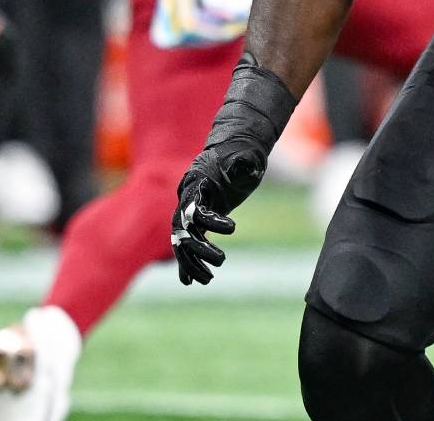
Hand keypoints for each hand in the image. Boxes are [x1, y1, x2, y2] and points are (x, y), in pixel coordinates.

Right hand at [170, 141, 268, 284]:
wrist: (232, 151)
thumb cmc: (241, 154)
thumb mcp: (246, 157)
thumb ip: (245, 162)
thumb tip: (250, 165)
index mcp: (196, 183)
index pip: (195, 207)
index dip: (210, 220)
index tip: (233, 228)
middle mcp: (188, 200)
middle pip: (184, 230)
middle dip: (200, 249)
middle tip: (222, 260)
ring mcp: (190, 211)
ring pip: (183, 242)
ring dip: (192, 262)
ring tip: (207, 280)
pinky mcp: (197, 220)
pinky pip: (187, 244)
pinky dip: (186, 263)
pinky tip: (189, 282)